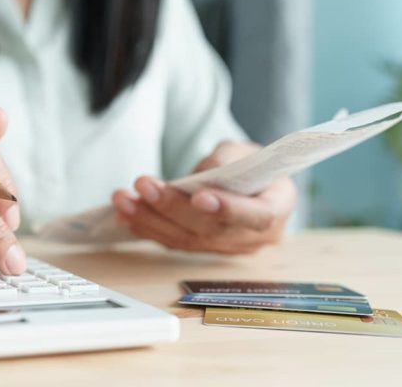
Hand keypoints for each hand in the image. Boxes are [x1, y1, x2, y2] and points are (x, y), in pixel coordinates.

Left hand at [111, 141, 295, 254]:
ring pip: (186, 239)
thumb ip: (227, 161)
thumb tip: (202, 174)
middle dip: (172, 208)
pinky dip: (147, 227)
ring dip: (150, 219)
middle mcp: (254, 237)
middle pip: (211, 229)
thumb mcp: (245, 151)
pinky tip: (125, 213)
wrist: (248, 181)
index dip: (228, 209)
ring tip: (123, 199)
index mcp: (277, 209)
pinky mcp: (202, 249)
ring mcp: (226, 247)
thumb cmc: (250, 164)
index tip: (199, 197)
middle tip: (144, 186)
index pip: (256, 216)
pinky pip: (173, 242)